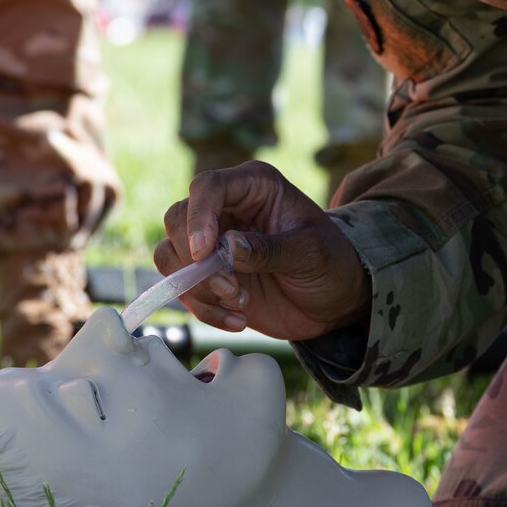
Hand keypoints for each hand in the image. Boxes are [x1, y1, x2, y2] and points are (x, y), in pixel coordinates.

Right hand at [155, 161, 369, 341]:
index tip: (205, 254)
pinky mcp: (207, 276)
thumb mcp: (311, 253)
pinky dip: (204, 309)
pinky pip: (181, 288)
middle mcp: (226, 208)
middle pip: (177, 219)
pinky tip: (237, 319)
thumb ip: (270, 248)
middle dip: (195, 259)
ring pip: (171, 255)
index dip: (199, 217)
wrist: (335, 300)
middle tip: (230, 287)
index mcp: (255, 186)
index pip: (208, 187)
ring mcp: (212, 243)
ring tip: (240, 302)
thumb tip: (228, 246)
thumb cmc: (331, 263)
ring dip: (197, 286)